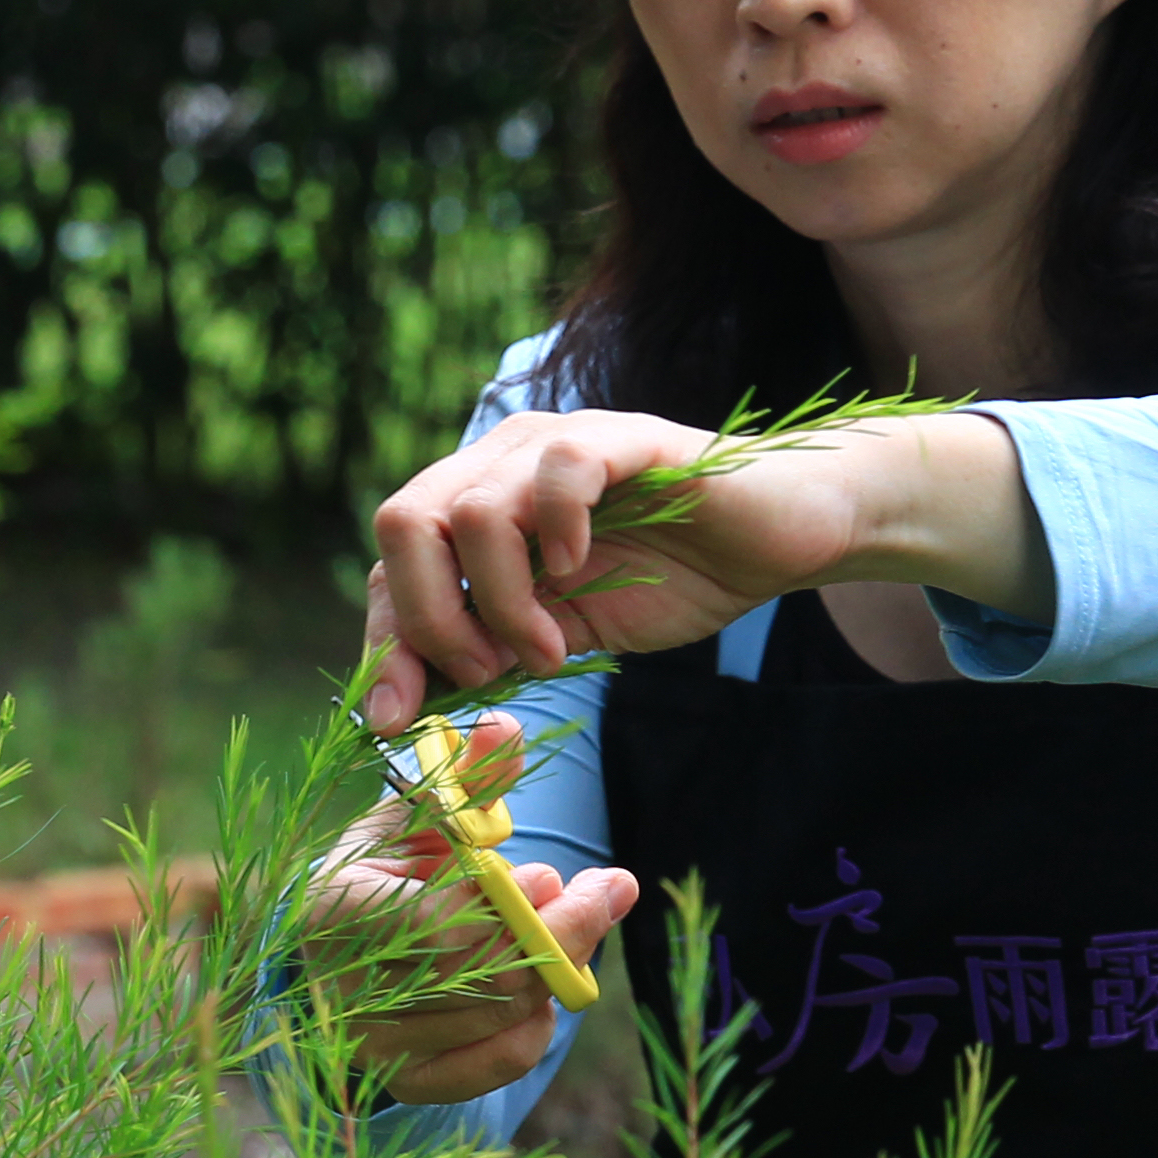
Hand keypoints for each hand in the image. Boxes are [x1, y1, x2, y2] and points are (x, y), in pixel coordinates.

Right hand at [298, 715, 638, 1103]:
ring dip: (560, 964)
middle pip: (490, 974)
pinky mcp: (413, 1083)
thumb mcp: (409, 820)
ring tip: (569, 917)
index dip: (515, 907)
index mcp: (336, 912)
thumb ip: (460, 779)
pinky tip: (543, 981)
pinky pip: (501, 1059)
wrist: (325, 964)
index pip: (443, 925)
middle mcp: (350, 991)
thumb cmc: (376, 878)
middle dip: (566, 929)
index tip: (557, 875)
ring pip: (505, 1014)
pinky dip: (538, 1018)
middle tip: (604, 889)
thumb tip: (507, 727)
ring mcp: (381, 1047)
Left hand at [359, 404, 1049, 729]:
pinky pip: (558, 467)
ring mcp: (557, 445)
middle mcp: (502, 463)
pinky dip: (557, 533)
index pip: (392, 561)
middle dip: (427, 620)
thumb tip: (405, 709)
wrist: (773, 542)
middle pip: (402, 524)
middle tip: (486, 672)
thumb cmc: (669, 582)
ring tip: (550, 648)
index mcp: (478, 507)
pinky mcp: (623, 439)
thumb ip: (486, 655)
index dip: (384, 640)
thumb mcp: (559, 637)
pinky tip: (579, 571)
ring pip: (473, 512)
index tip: (398, 718)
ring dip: (500, 602)